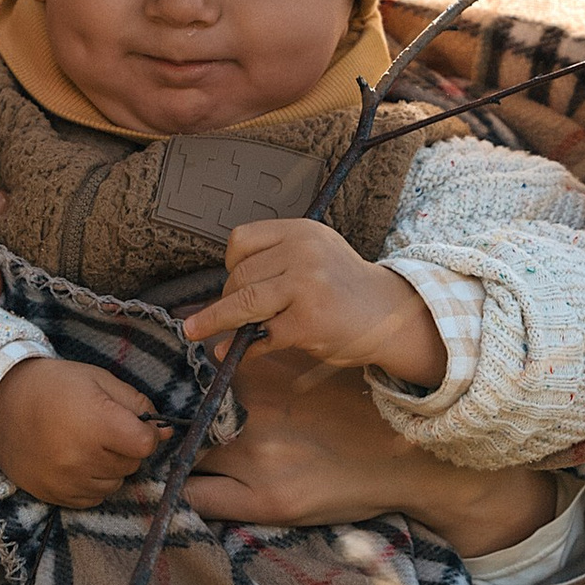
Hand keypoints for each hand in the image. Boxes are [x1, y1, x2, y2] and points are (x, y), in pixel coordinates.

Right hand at [0, 356, 161, 505]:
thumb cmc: (52, 387)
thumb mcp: (98, 380)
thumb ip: (136, 404)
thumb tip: (165, 431)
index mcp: (97, 423)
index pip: (146, 445)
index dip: (146, 434)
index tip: (133, 425)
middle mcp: (83, 458)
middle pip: (132, 465)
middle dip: (125, 449)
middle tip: (101, 430)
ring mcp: (68, 481)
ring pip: (114, 484)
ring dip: (109, 468)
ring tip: (85, 445)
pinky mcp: (55, 496)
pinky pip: (93, 498)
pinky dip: (92, 483)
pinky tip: (75, 461)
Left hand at [184, 219, 445, 386]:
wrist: (388, 314)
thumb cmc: (343, 287)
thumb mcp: (315, 253)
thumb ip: (275, 259)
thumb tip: (219, 292)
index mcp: (301, 231)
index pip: (241, 240)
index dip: (229, 264)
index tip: (233, 281)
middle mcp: (303, 253)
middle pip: (239, 275)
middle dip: (228, 298)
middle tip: (233, 314)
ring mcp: (306, 287)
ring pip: (243, 304)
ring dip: (216, 321)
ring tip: (196, 331)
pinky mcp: (307, 322)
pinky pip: (261, 337)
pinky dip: (243, 349)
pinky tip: (235, 354)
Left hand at [192, 357, 553, 552]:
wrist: (408, 462)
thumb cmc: (356, 413)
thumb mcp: (310, 372)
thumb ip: (262, 365)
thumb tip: (206, 353)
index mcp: (267, 377)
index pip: (195, 380)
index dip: (181, 392)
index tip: (175, 403)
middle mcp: (258, 415)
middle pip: (185, 418)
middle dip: (173, 426)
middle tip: (170, 436)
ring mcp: (261, 461)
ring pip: (186, 459)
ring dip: (182, 461)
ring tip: (188, 464)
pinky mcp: (268, 503)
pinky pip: (199, 499)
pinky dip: (189, 494)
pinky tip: (198, 490)